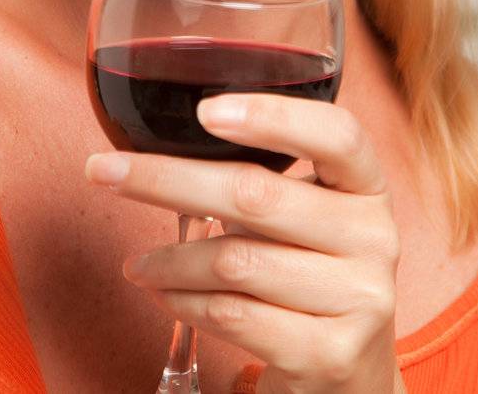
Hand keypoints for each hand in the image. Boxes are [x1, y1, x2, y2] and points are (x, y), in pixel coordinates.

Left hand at [83, 93, 402, 393]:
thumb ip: (262, 181)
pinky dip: (184, 301)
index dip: (273, 116)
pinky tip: (164, 293)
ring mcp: (359, 300)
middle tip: (102, 172)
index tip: (205, 110)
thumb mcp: (305, 220)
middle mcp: (375, 238)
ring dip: (168, 259)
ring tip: (138, 264)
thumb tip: (157, 152)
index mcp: (367, 188)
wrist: (349, 373)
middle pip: (257, 195)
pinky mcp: (329, 354)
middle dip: (165, 179)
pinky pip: (233, 315)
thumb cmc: (307, 274)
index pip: (337, 135)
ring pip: (234, 261)